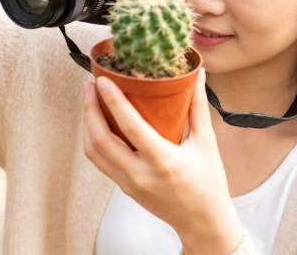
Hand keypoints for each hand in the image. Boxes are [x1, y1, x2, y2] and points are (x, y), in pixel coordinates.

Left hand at [82, 68, 243, 253]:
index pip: (130, 127)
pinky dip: (94, 140)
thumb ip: (198, 107)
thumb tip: (197, 76)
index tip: (103, 81)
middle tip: (90, 85)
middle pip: (101, 139)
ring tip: (90, 100)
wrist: (202, 221)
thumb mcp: (206, 142)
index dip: (113, 101)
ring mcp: (129, 183)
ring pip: (95, 152)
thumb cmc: (208, 183)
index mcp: (163, 161)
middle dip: (90, 109)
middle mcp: (141, 174)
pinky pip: (101, 162)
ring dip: (88, 124)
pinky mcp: (124, 188)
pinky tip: (98, 124)